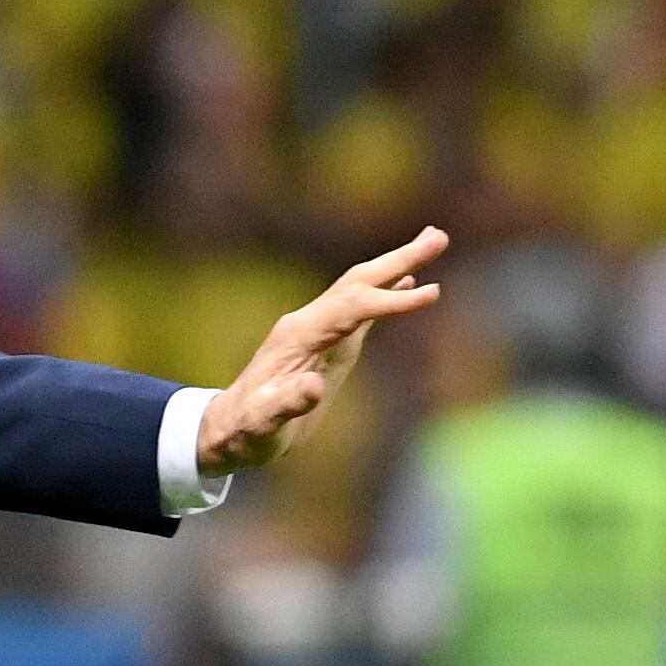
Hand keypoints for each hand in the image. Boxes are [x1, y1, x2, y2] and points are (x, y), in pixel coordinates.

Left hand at [196, 226, 447, 478]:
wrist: (227, 429)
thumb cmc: (245, 429)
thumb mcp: (263, 423)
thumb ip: (286, 404)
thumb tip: (314, 387)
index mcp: (297, 336)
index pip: (351, 308)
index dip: (390, 300)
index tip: (432, 292)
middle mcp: (308, 323)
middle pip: (357, 283)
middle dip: (398, 261)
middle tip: (438, 236)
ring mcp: (316, 329)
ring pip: (360, 288)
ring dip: (396, 266)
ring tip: (433, 241)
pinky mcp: (325, 342)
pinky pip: (359, 309)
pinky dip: (385, 293)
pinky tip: (407, 282)